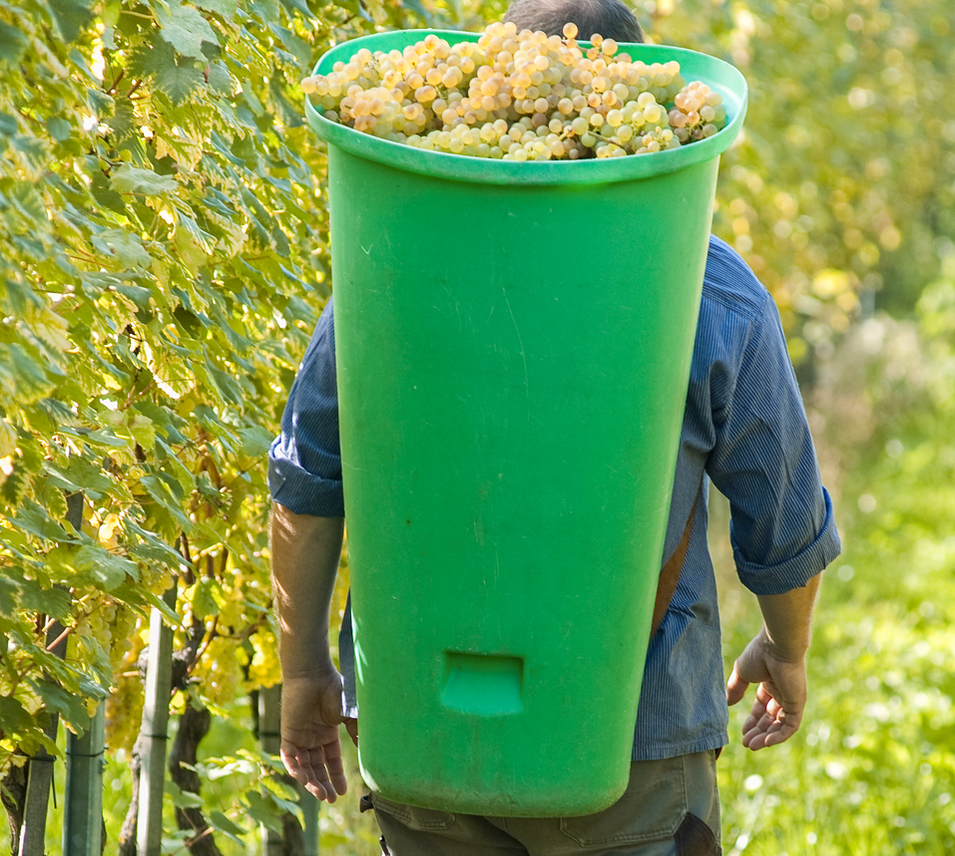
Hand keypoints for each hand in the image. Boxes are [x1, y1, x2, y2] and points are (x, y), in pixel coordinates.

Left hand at [280, 670, 358, 802]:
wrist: (313, 674)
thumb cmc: (333, 689)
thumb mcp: (349, 714)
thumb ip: (357, 731)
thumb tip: (370, 750)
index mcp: (327, 732)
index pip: (331, 759)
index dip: (336, 776)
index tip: (343, 792)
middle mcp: (312, 736)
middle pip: (317, 767)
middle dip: (323, 784)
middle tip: (331, 799)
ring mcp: (299, 736)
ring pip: (303, 766)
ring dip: (311, 782)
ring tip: (321, 795)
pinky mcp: (287, 733)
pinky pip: (289, 757)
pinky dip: (295, 769)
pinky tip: (305, 779)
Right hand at [726, 628, 807, 750]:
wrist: (776, 646)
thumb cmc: (759, 654)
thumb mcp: (742, 673)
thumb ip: (735, 688)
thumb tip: (727, 703)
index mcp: (770, 683)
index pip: (763, 708)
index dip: (753, 720)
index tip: (742, 732)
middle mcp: (782, 693)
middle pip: (771, 719)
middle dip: (758, 732)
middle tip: (746, 743)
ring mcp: (791, 699)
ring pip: (780, 725)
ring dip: (766, 737)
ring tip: (752, 745)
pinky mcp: (798, 703)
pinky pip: (790, 726)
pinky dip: (778, 736)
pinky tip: (765, 742)